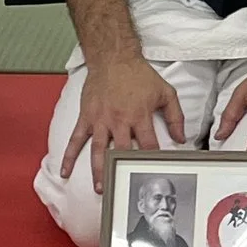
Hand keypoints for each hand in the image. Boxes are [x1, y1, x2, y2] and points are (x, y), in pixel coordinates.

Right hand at [59, 54, 185, 190]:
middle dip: (121, 171)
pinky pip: (76, 139)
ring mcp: (100, 120)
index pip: (148, 145)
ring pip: (98, 150)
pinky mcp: (86, 117)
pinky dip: (69, 156)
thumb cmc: (140, 75)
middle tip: (121, 189)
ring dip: (98, 171)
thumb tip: (181, 138)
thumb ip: (175, 116)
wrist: (114, 58)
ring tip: (100, 188)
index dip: (151, 160)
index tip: (152, 173)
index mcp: (139, 116)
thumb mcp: (165, 92)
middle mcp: (119, 120)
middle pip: (120, 152)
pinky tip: (65, 171)